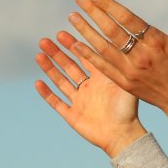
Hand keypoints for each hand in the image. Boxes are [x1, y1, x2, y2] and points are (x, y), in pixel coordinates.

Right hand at [35, 30, 146, 157]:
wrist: (124, 135)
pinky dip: (47, 93)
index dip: (72, 45)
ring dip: (49, 68)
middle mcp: (88, 87)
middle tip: (45, 40)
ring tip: (39, 54)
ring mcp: (79, 101)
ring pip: (60, 81)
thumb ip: (117, 64)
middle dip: (56, 53)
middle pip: (68, 66)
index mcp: (100, 78)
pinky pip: (57, 103)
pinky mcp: (72, 115)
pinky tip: (38, 82)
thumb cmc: (128, 109)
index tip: (61, 32)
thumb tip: (114, 40)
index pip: (84, 56)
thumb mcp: (124, 82)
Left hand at [68, 0, 167, 121]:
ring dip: (86, 31)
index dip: (109, 5)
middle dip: (93, 13)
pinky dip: (89, 56)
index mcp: (157, 42)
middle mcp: (142, 56)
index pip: (128, 19)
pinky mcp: (125, 84)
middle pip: (112, 31)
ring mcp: (131, 71)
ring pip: (103, 48)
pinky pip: (103, 67)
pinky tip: (76, 44)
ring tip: (72, 17)